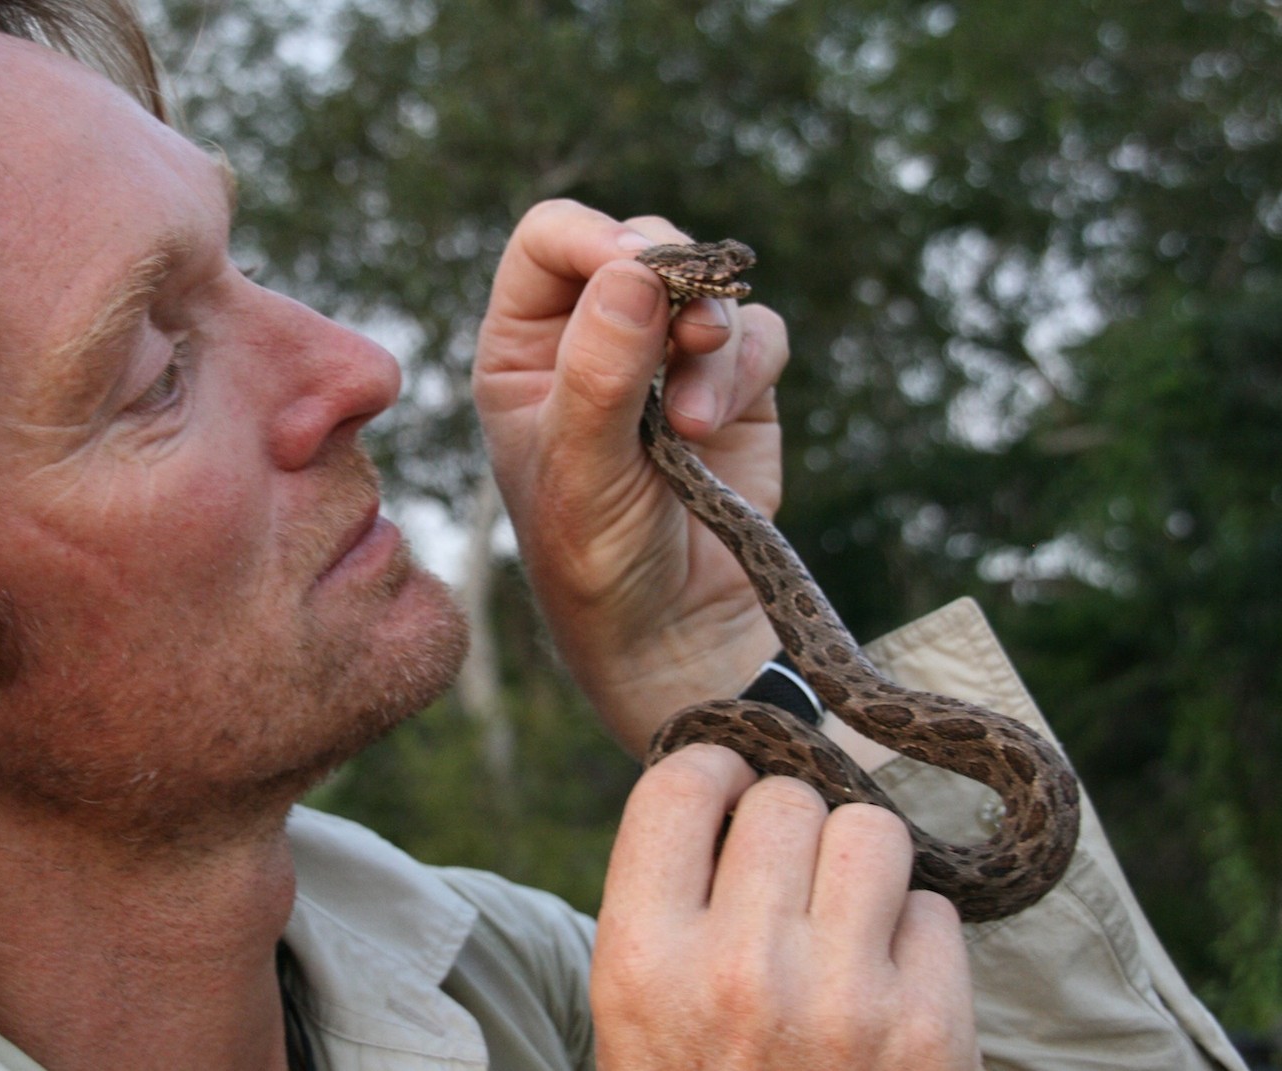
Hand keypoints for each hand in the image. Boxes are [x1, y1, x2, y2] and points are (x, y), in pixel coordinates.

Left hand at [472, 200, 786, 753]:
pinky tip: (717, 428)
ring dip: (712, 338)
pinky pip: (758, 330)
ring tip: (697, 419)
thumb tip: (633, 270)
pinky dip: (748, 368)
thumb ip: (601, 370)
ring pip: (706, 284)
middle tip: (689, 335)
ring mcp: (664, 358)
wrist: (674, 631)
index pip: (550, 241)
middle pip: (636, 245)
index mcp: (523, 348)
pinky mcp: (733, 385)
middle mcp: (589, 338)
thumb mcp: (582, 468)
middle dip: (671, 282)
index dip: (594, 239)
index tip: (637, 272)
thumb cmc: (597, 559)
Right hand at [592, 745, 980, 1070]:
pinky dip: (915, 936)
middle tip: (786, 873)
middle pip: (786, 801)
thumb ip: (669, 901)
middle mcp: (739, 971)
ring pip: (871, 832)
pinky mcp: (928, 1033)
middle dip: (789, 825)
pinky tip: (884, 980)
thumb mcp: (637, 1012)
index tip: (727, 787)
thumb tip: (737, 781)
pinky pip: (935, 910)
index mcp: (645, 961)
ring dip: (859, 862)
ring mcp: (842, 1002)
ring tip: (841, 913)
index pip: (682, 786)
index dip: (712, 770)